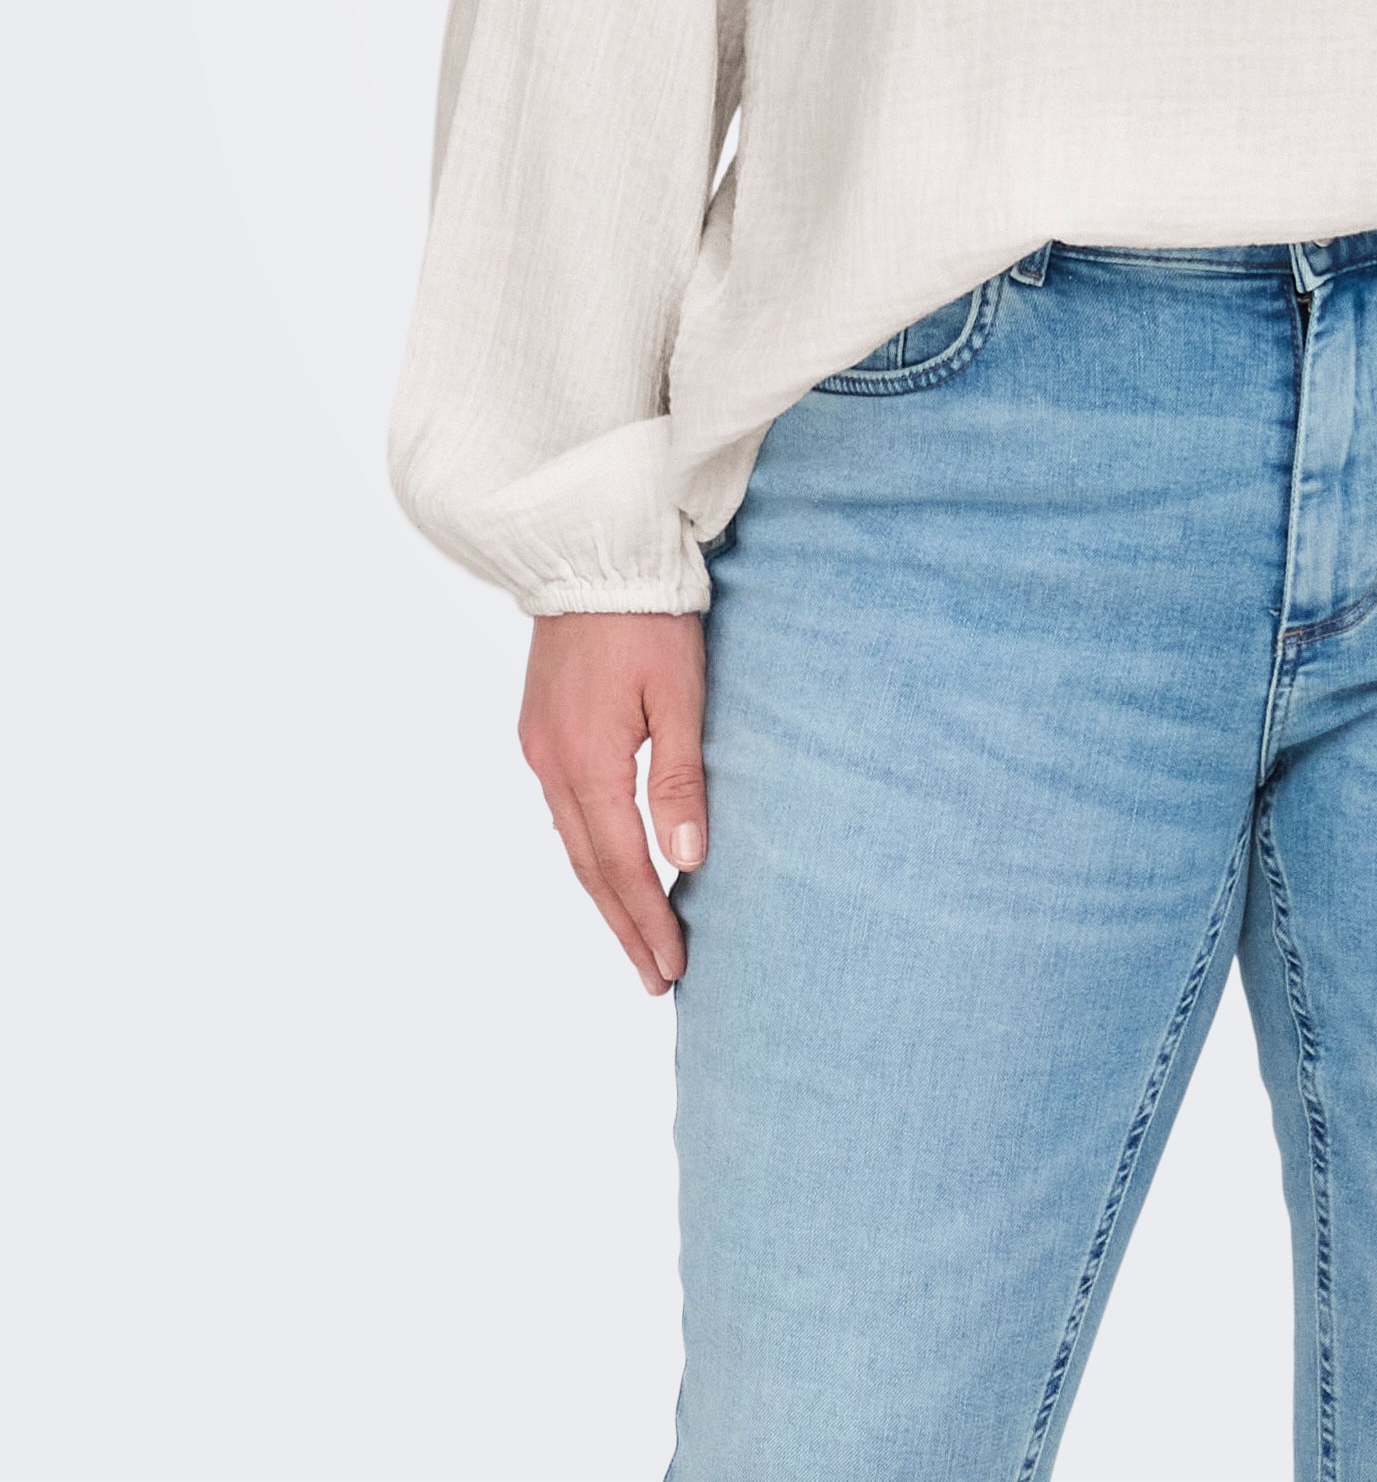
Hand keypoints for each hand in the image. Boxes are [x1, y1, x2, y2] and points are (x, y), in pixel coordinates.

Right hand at [518, 611, 706, 994]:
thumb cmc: (647, 615)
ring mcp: (539, 746)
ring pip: (572, 842)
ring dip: (605, 894)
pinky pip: (563, 810)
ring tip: (637, 937)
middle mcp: (551, 763)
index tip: (671, 967)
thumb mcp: (679, 692)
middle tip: (655, 978)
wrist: (591, 550)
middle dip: (624, 925)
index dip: (648, 920)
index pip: (621, 865)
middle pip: (589, 867)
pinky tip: (608, 866)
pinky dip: (588, 851)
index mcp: (586, 761)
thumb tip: (686, 858)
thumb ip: (679, 777)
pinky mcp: (539, 727)